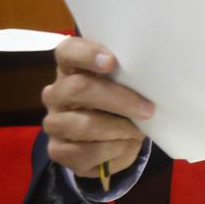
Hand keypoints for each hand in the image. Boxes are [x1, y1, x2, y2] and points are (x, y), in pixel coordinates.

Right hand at [42, 37, 154, 177]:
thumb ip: (128, 77)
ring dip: (119, 129)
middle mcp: (56, 93)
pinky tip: (123, 145)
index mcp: (71, 68)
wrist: (113, 142)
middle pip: (79, 89)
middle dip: (119, 100)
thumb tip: (150, 80)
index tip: (112, 62)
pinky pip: (86, 152)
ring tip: (136, 131)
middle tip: (147, 109)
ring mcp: (54, 123)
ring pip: (84, 124)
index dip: (87, 54)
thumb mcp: (126, 87)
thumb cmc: (121, 104)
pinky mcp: (58, 151)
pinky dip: (113, 150)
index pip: (67, 51)